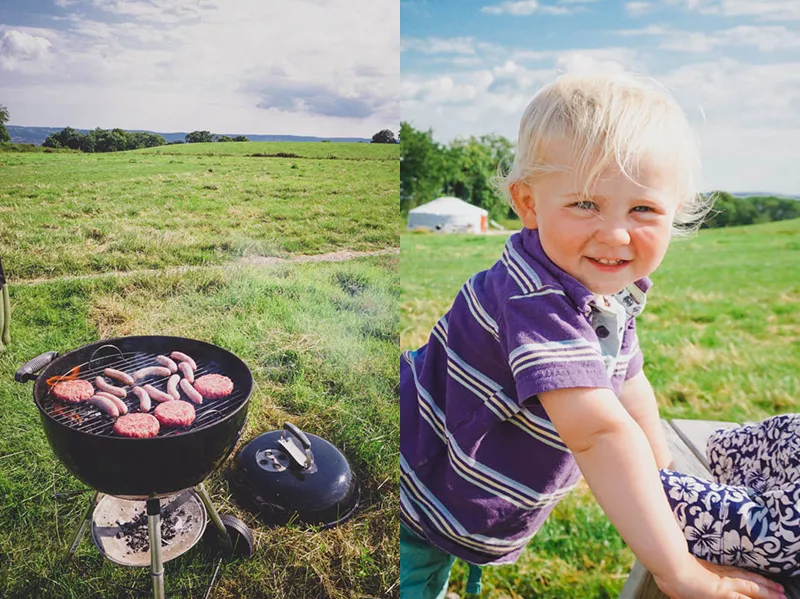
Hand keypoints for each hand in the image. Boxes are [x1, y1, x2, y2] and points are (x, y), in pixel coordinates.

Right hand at [654, 556, 785, 598]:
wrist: (670, 565)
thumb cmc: (670, 562)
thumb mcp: (683, 566)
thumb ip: (692, 571)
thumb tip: (692, 572)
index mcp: (713, 571)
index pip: (738, 574)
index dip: (752, 578)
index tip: (764, 581)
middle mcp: (721, 576)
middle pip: (748, 581)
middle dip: (765, 586)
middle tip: (780, 590)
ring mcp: (723, 586)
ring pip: (751, 589)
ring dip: (766, 593)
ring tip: (780, 596)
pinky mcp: (722, 594)